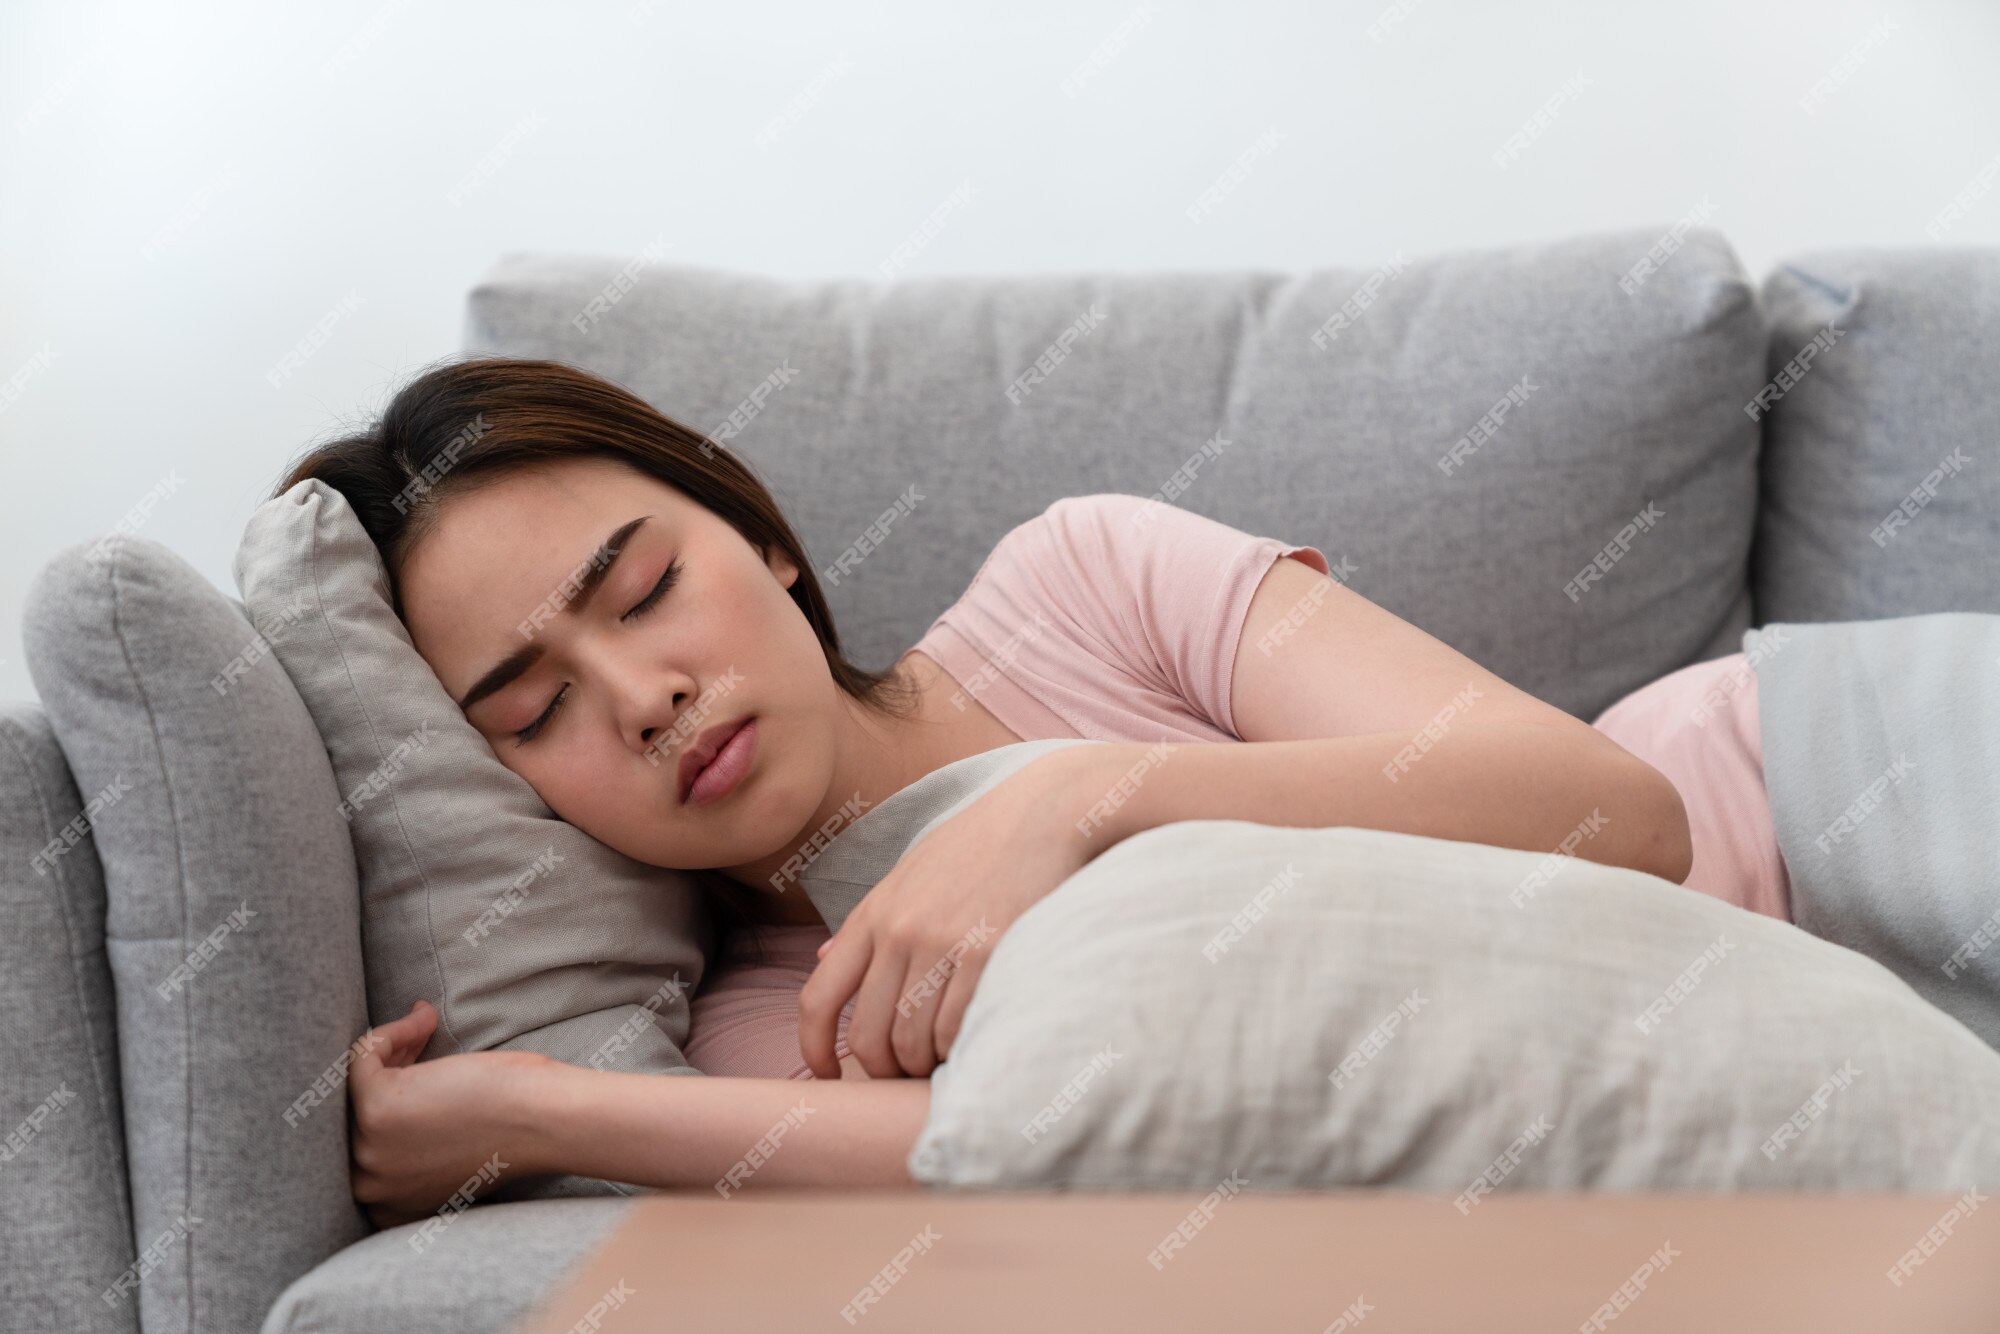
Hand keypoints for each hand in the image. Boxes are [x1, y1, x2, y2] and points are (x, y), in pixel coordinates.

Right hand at [346, 999, 555, 1230]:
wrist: (545, 1122)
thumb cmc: (513, 1130)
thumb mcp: (446, 1155)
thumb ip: (411, 1149)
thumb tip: (390, 1093)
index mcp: (384, 1205)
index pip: (364, 1138)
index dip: (390, 1093)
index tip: (413, 1063)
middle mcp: (368, 1187)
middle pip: (355, 1109)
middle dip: (390, 1067)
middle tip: (419, 1039)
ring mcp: (368, 1153)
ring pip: (356, 1081)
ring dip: (393, 1046)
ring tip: (426, 1025)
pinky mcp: (375, 1111)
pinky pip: (362, 1056)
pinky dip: (393, 1031)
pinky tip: (424, 1019)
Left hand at [798, 751, 1098, 1078]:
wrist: (1041, 814)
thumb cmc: (977, 846)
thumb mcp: (908, 872)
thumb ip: (866, 920)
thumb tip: (823, 956)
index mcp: (873, 914)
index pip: (818, 997)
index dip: (813, 1049)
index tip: (826, 1075)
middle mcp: (900, 931)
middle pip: (866, 1034)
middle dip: (880, 1068)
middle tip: (901, 1072)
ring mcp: (943, 943)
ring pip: (913, 1040)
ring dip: (923, 1063)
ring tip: (939, 1058)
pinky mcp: (988, 952)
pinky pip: (957, 1028)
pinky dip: (957, 1049)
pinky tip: (968, 1041)